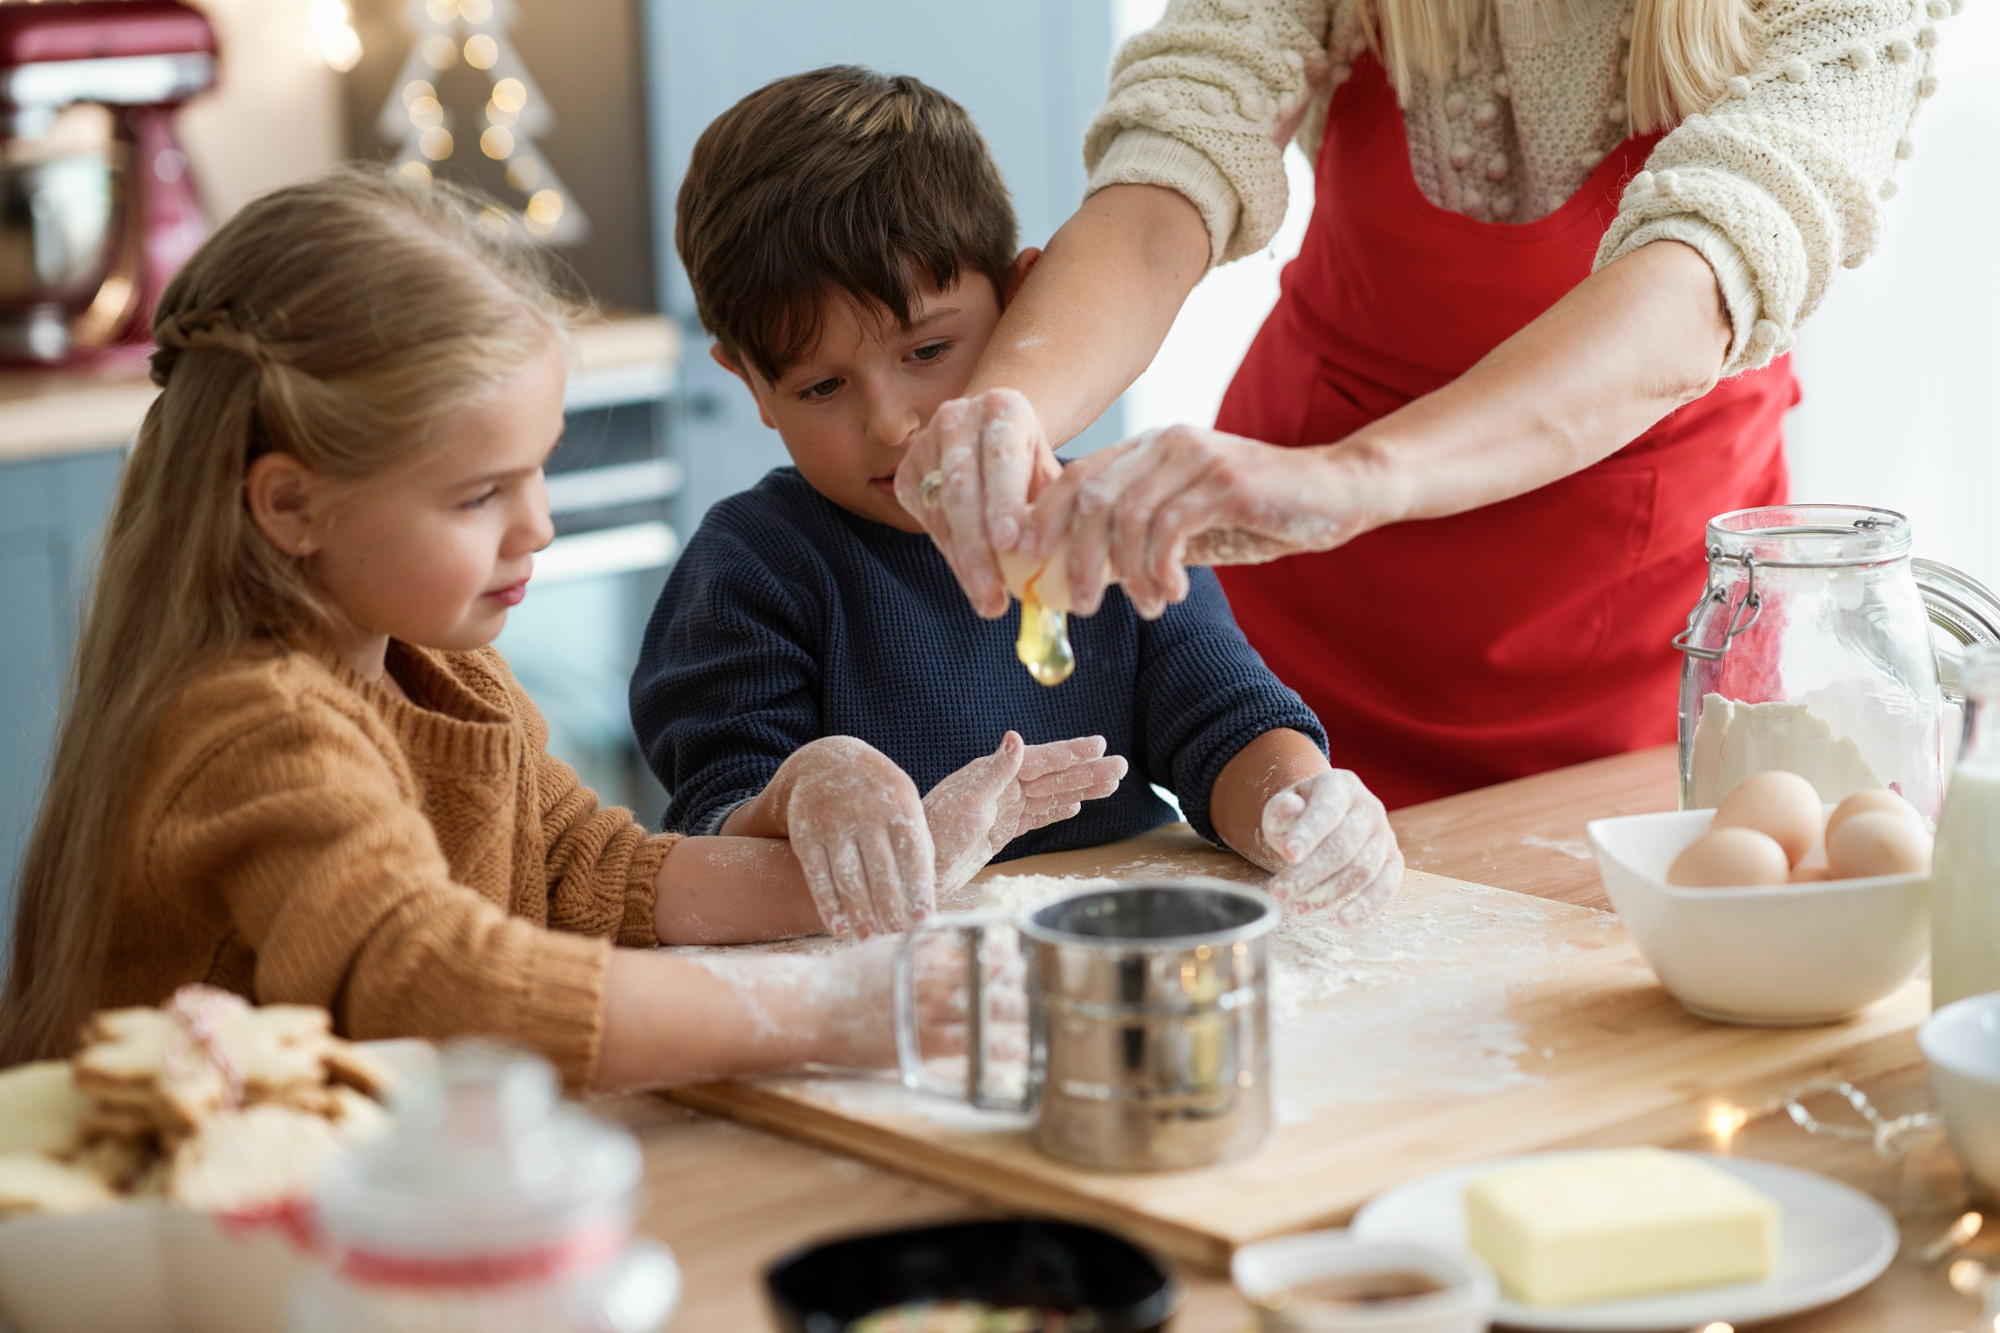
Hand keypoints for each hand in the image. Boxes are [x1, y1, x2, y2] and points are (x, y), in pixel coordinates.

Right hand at [772, 736, 934, 939]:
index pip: (913, 856)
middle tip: (898, 941)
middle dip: (892, 911)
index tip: (924, 923)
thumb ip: (918, 843)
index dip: (918, 892)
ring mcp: (834, 823)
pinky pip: (818, 876)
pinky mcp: (806, 834)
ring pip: (849, 879)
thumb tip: (929, 894)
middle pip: (881, 873)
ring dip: (862, 915)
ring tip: (872, 940)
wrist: (825, 762)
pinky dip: (829, 905)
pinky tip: (839, 928)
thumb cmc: (877, 795)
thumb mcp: (904, 803)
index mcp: (899, 806)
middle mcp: (866, 814)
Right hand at [800, 933, 1028, 1070]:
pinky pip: (972, 1045)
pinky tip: (1020, 1050)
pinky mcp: (922, 1042)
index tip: (1034, 957)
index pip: (984, 944)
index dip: (1014, 952)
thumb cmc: (848, 977)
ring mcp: (930, 1008)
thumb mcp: (889, 946)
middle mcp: (935, 974)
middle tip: (1053, 988)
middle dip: (1027, 982)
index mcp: (928, 947)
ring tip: (1050, 1017)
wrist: (811, 1007)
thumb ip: (925, 942)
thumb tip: (957, 936)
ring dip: (1023, 1013)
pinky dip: (999, 1047)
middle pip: (996, 975)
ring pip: (990, 1009)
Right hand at [894, 388, 1062, 619]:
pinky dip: (951, 554)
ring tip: (987, 598)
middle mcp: (958, 417)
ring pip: (941, 508)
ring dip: (964, 560)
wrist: (991, 439)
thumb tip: (1078, 559)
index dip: (1004, 501)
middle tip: (992, 590)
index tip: (1011, 544)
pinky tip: (972, 582)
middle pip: (963, 486)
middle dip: (977, 544)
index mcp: (1003, 407)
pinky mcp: (907, 471)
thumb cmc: (1030, 463)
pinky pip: (927, 519)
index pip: (1002, 457)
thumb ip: (1059, 508)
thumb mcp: (1049, 473)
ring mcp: (926, 443)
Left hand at [923, 732, 1128, 895]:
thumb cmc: (935, 833)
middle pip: (1052, 776)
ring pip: (1050, 796)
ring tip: (1110, 785)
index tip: (1099, 745)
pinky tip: (1076, 806)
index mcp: (992, 773)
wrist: (919, 868)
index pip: (1040, 759)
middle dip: (1086, 772)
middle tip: (1121, 766)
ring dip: (1080, 789)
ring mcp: (1002, 808)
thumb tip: (1016, 737)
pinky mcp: (1001, 830)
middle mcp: (1000, 787)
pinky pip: (1036, 816)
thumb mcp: (967, 801)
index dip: (1070, 752)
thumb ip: (995, 771)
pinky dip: (1057, 810)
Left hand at [1019, 425, 1379, 618]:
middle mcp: (1166, 443)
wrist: (1337, 491)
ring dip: (1126, 573)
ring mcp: (1196, 457)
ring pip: (1126, 517)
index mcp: (1150, 448)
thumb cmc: (1261, 511)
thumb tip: (1086, 574)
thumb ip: (1143, 540)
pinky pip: (1169, 528)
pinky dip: (1160, 569)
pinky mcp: (1226, 481)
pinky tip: (1172, 594)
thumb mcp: (1192, 526)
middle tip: (1080, 604)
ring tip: (1144, 607)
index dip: (1042, 519)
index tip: (1027, 563)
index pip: (1076, 477)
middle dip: (1074, 557)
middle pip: (1090, 498)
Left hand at [1257, 768, 1402, 924]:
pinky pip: (1386, 887)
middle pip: (1343, 846)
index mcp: (1340, 785)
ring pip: (1362, 870)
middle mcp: (1369, 807)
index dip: (1308, 834)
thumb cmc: (1299, 816)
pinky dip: (1367, 906)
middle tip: (1280, 893)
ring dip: (1328, 893)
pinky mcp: (1394, 861)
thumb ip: (1281, 810)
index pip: (1326, 810)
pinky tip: (1343, 920)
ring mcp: (1384, 835)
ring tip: (1297, 907)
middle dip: (1309, 873)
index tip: (1289, 855)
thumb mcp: (1282, 807)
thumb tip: (1289, 808)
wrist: (1323, 821)